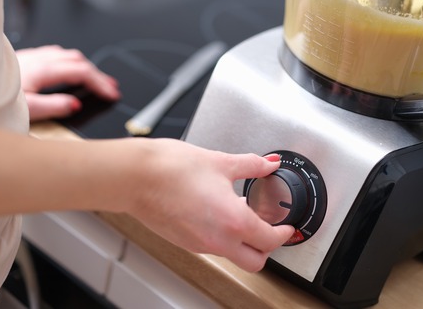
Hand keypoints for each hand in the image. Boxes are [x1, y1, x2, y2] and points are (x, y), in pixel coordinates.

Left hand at [16, 45, 119, 120]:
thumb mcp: (26, 109)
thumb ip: (53, 107)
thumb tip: (74, 105)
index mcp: (44, 69)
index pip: (82, 72)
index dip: (101, 83)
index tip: (112, 93)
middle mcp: (40, 58)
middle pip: (78, 61)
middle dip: (98, 74)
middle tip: (110, 88)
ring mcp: (32, 56)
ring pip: (67, 55)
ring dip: (85, 66)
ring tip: (95, 78)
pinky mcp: (24, 58)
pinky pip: (54, 54)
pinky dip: (69, 61)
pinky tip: (66, 68)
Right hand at [127, 138, 293, 271]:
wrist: (135, 176)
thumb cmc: (170, 168)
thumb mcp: (220, 161)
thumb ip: (251, 165)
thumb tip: (268, 164)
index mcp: (233, 221)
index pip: (270, 240)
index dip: (284, 234)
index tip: (288, 227)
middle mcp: (218, 240)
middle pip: (255, 262)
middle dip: (267, 249)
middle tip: (271, 231)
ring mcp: (199, 244)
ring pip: (232, 256)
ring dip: (243, 243)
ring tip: (242, 216)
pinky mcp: (184, 242)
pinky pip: (212, 247)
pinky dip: (222, 237)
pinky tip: (217, 213)